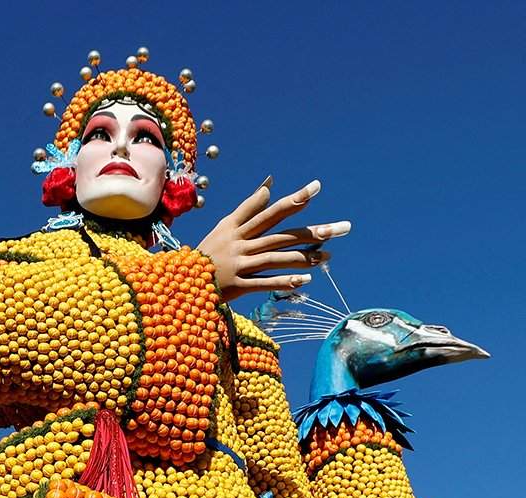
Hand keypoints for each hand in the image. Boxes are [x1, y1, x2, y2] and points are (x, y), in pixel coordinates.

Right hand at [194, 178, 350, 301]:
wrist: (181, 281)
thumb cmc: (208, 252)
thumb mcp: (225, 226)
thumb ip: (249, 207)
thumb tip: (270, 185)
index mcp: (239, 227)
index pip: (271, 210)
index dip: (293, 200)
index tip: (316, 187)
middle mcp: (241, 243)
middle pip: (282, 234)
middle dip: (313, 230)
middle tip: (344, 227)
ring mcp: (240, 264)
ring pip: (277, 257)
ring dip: (304, 257)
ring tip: (328, 257)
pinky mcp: (237, 286)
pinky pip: (265, 282)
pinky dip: (284, 281)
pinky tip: (306, 280)